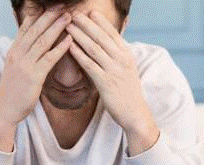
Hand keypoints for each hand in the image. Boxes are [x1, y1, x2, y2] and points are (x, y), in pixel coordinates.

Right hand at [0, 7, 75, 151]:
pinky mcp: (34, 76)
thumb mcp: (14, 70)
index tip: (48, 6)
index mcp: (13, 52)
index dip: (37, 16)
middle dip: (49, 16)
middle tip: (62, 6)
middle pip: (35, 30)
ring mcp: (25, 65)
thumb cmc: (12, 93)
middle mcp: (17, 54)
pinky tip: (70, 40)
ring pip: (42, 41)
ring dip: (57, 27)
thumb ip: (22, 57)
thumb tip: (32, 48)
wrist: (5, 111)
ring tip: (69, 17)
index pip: (25, 28)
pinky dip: (60, 48)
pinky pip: (49, 58)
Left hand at [65, 10, 159, 154]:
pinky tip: (69, 46)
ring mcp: (114, 71)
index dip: (100, 21)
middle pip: (101, 37)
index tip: (89, 12)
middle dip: (86, 24)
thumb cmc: (128, 92)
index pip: (112, 33)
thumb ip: (118, 56)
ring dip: (79, 35)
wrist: (135, 113)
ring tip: (68, 26)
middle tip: (74, 15)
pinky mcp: (105, 83)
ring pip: (94, 48)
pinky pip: (89, 65)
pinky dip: (78, 54)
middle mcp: (122, 60)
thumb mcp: (127, 69)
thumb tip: (108, 44)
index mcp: (127, 54)